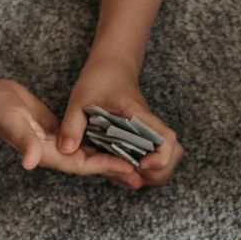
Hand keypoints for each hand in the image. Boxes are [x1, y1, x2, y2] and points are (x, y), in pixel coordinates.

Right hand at [0, 78, 139, 181]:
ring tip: (138, 160)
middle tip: (143, 172)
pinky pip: (85, 142)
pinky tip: (119, 141)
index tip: (128, 167)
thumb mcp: (12, 123)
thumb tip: (30, 162)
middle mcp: (55, 153)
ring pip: (90, 153)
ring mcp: (58, 144)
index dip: (106, 166)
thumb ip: (23, 142)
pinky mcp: (59, 133)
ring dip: (112, 157)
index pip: (82, 164)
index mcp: (47, 154)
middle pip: (91, 163)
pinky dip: (102, 142)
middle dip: (116, 167)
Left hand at [58, 60, 183, 188]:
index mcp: (140, 115)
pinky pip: (154, 157)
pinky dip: (145, 170)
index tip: (141, 165)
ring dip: (153, 174)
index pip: (167, 139)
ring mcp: (149, 132)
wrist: (112, 64)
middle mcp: (150, 126)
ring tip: (127, 175)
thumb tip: (66, 151)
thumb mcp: (80, 98)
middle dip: (158, 173)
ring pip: (167, 159)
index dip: (160, 158)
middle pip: (174, 155)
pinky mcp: (143, 136)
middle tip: (132, 175)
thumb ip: (72, 124)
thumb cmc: (100, 77)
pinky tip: (122, 170)